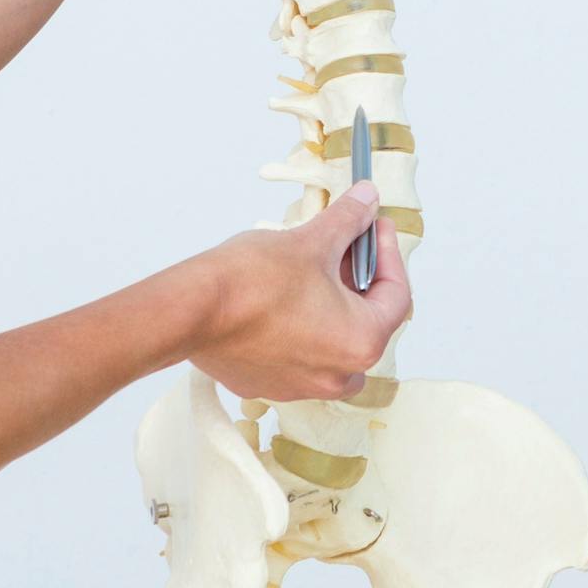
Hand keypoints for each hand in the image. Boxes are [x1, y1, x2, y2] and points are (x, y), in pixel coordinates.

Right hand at [179, 186, 411, 404]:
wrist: (190, 310)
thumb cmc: (252, 282)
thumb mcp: (312, 240)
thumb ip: (349, 221)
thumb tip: (368, 200)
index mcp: (361, 343)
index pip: (396, 295)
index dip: (388, 254)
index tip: (375, 227)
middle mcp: (337, 375)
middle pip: (366, 320)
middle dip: (358, 279)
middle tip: (344, 243)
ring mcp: (300, 386)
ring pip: (333, 341)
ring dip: (330, 306)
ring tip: (312, 269)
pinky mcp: (267, 384)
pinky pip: (298, 355)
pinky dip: (299, 327)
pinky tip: (282, 297)